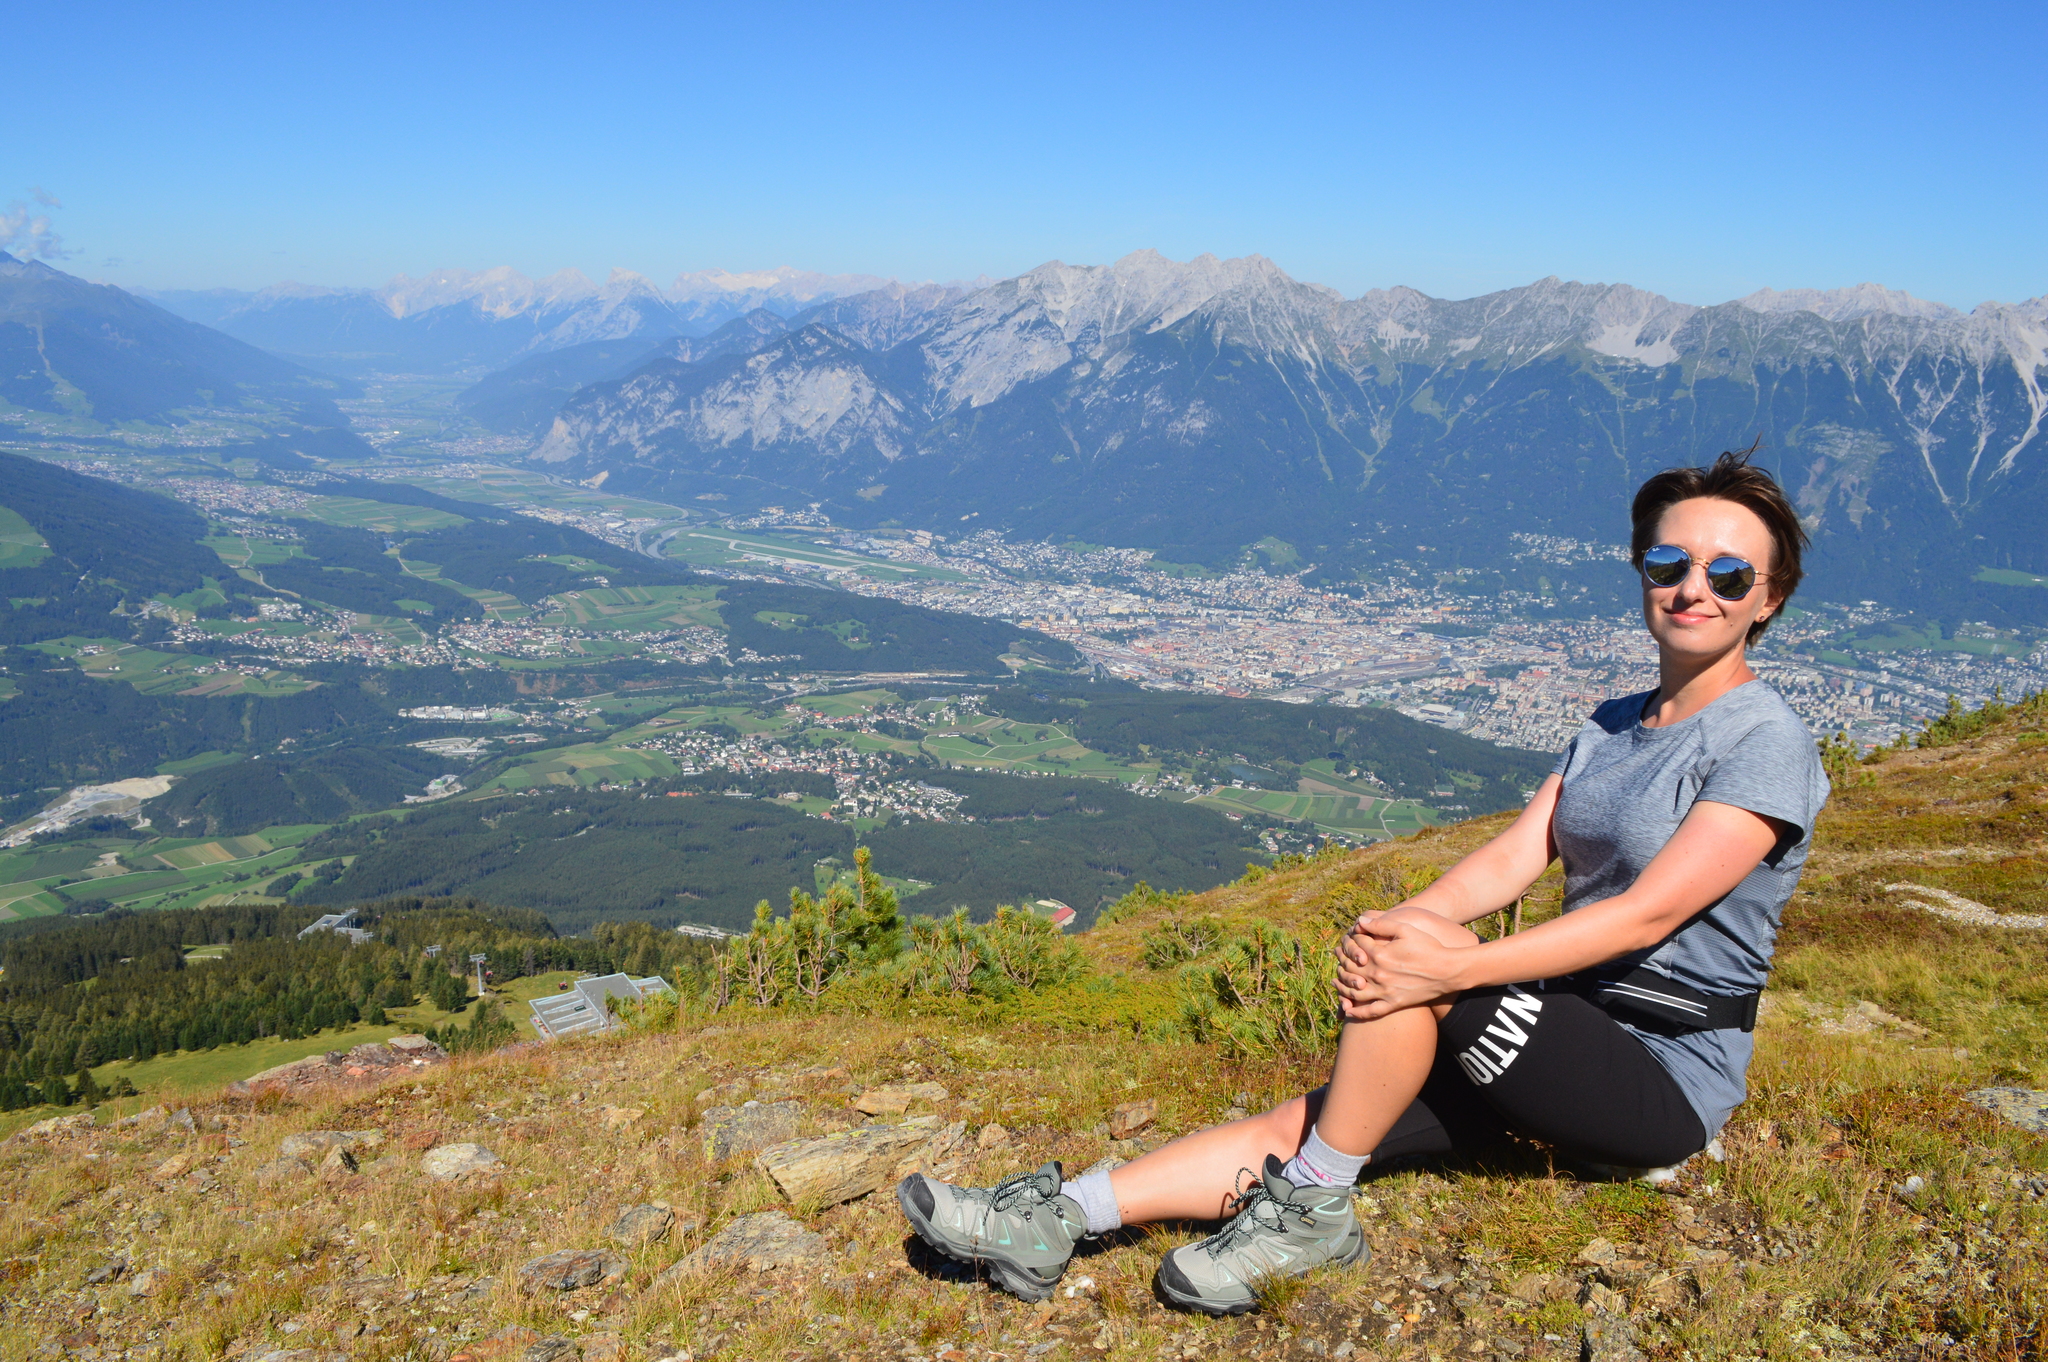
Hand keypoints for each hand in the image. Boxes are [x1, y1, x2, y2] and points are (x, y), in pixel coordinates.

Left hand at [1333, 912, 1468, 1020]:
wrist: (1448, 971)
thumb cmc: (1428, 947)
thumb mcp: (1406, 929)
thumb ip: (1381, 924)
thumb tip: (1359, 921)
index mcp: (1379, 954)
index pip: (1355, 946)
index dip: (1349, 940)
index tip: (1348, 938)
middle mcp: (1378, 974)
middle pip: (1349, 968)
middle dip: (1341, 961)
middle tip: (1337, 957)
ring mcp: (1384, 991)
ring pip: (1354, 991)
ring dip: (1341, 986)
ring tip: (1335, 981)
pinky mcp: (1393, 1004)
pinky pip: (1370, 1011)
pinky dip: (1357, 1012)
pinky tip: (1348, 1010)